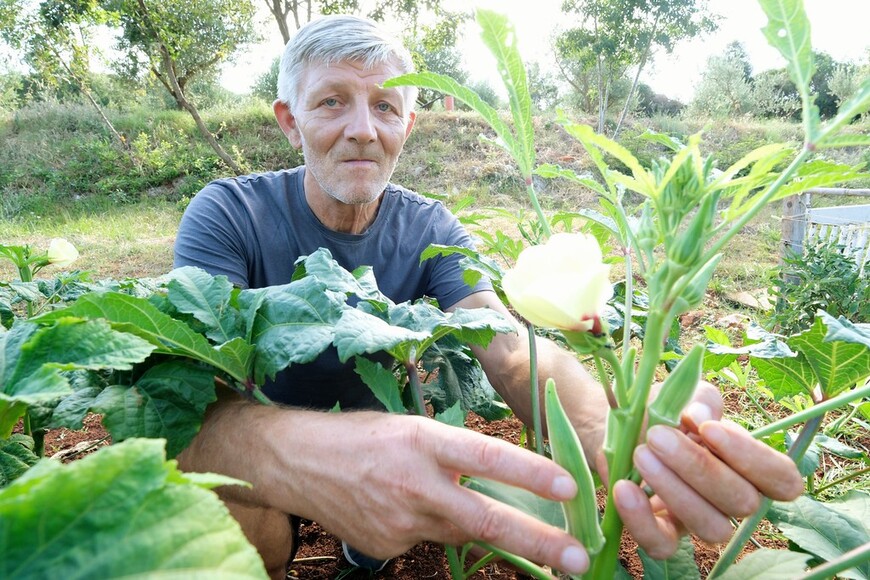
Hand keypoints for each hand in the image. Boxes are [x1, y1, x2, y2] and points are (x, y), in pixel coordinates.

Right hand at [284, 411, 589, 574]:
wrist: (297, 462)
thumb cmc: (361, 436)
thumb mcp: (411, 429)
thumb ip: (453, 456)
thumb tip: (498, 482)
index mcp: (422, 441)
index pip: (486, 456)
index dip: (531, 473)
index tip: (571, 487)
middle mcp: (414, 484)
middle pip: (484, 518)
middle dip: (538, 542)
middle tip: (580, 561)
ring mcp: (399, 522)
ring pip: (461, 532)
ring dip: (484, 528)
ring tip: (489, 519)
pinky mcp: (387, 547)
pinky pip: (429, 541)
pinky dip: (433, 528)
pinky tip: (407, 508)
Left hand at [601, 382, 803, 558]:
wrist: (613, 425)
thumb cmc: (660, 411)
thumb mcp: (683, 395)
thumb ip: (698, 399)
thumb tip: (699, 414)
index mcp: (746, 464)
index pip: (782, 478)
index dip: (754, 459)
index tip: (709, 429)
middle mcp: (730, 498)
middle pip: (743, 502)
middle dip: (700, 467)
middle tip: (657, 436)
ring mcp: (697, 520)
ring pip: (712, 528)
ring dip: (675, 491)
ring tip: (640, 454)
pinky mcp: (663, 535)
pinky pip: (664, 546)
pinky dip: (642, 519)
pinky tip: (624, 487)